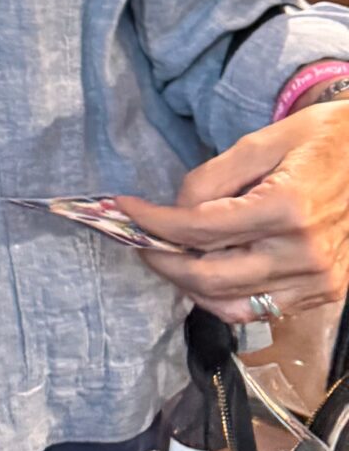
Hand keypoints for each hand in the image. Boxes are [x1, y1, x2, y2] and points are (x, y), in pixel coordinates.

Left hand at [119, 95, 348, 323]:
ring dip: (191, 286)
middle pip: (209, 278)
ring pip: (232, 305)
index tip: (125, 211)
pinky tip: (211, 270)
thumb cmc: (319, 141)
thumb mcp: (260, 143)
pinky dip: (227, 296)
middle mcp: (304, 253)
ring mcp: (319, 280)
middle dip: (164, 262)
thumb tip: (174, 211)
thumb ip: (211, 180)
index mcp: (287, 209)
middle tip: (139, 242)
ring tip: (171, 258)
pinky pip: (261, 309)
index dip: (154, 224)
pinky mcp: (326, 292)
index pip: (199, 231)